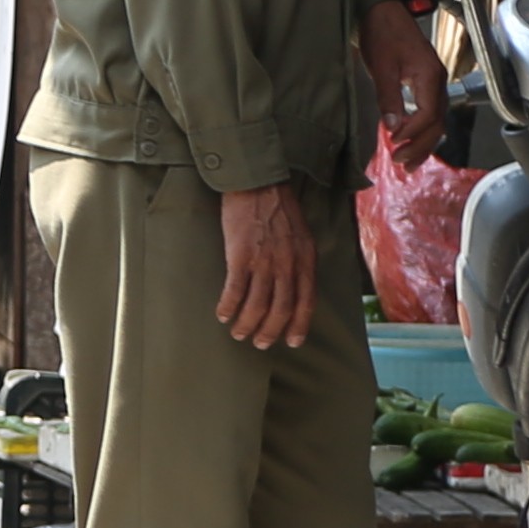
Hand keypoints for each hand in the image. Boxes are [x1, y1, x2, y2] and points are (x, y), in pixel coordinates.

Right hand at [214, 181, 317, 352]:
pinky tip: (222, 314)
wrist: (257, 184)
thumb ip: (300, 261)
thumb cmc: (277, 207)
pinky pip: (235, 290)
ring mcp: (265, 261)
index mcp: (306, 259)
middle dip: (271, 330)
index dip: (299, 325)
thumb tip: (294, 285)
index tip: (292, 342)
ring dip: (247, 323)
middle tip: (260, 343)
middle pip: (282, 308)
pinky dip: (229, 306)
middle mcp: (288, 264)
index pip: (306, 301)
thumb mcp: (301, 235)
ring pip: (258, 305)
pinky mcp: (241, 256)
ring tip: (238, 333)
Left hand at [361, 0, 444, 163]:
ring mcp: (432, 80)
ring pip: (435, 119)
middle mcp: (436, 79)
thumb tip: (391, 125)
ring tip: (409, 162)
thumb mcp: (382, 66)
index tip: (394, 143)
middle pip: (437, 122)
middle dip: (421, 145)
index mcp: (430, 75)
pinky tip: (410, 139)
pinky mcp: (423, 80)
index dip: (413, 132)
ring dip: (423, 141)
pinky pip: (429, 110)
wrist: (382, 9)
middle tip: (403, 164)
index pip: (429, 114)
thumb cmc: (383, 31)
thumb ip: (389, 97)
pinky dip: (420, 128)